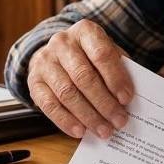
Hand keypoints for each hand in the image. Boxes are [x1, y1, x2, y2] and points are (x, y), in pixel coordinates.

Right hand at [27, 19, 133, 138]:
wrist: (58, 54)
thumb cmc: (91, 57)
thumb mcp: (108, 54)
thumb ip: (119, 70)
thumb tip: (129, 101)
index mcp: (85, 31)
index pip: (101, 54)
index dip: (115, 78)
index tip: (127, 99)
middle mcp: (62, 42)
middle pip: (84, 76)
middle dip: (104, 103)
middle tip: (119, 121)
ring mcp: (45, 61)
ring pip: (67, 93)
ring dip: (88, 116)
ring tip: (104, 130)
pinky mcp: (34, 81)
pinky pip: (49, 105)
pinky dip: (66, 121)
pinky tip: (80, 131)